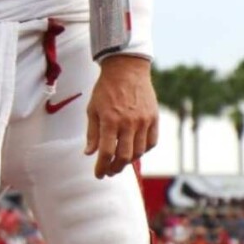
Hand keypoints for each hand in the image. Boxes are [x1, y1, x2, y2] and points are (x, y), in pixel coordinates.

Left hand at [84, 54, 158, 178]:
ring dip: (129, 161)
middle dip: (115, 168)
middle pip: (124, 156)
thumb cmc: (106, 89)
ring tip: (120, 162)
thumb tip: (89, 153)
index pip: (106, 152)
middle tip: (109, 171)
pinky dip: (143, 150)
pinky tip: (134, 150)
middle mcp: (128, 123)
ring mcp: (143, 121)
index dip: (101, 167)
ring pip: (139, 152)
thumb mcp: (92, 109)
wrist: (126, 69)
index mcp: (110, 120)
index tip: (98, 174)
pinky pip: (151, 142)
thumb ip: (92, 133)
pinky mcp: (154, 118)